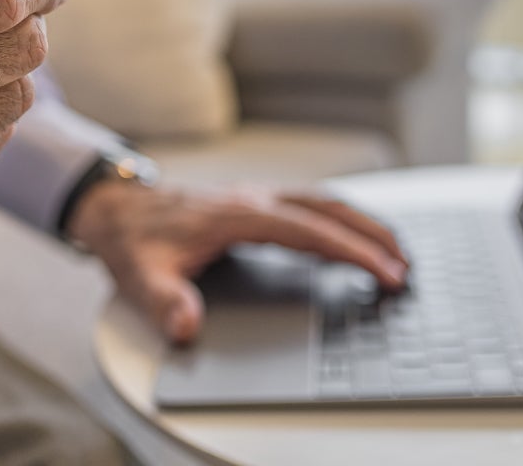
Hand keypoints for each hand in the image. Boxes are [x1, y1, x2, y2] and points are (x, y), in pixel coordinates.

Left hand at [67, 182, 408, 343]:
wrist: (114, 207)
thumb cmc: (132, 240)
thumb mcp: (140, 277)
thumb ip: (165, 302)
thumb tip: (186, 326)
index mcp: (237, 215)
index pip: (309, 231)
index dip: (351, 251)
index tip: (383, 270)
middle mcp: (255, 199)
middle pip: (328, 209)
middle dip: (372, 235)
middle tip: (407, 265)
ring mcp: (257, 197)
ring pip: (324, 202)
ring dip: (362, 223)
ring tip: (396, 250)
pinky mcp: (256, 202)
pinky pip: (310, 205)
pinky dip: (341, 219)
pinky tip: (354, 235)